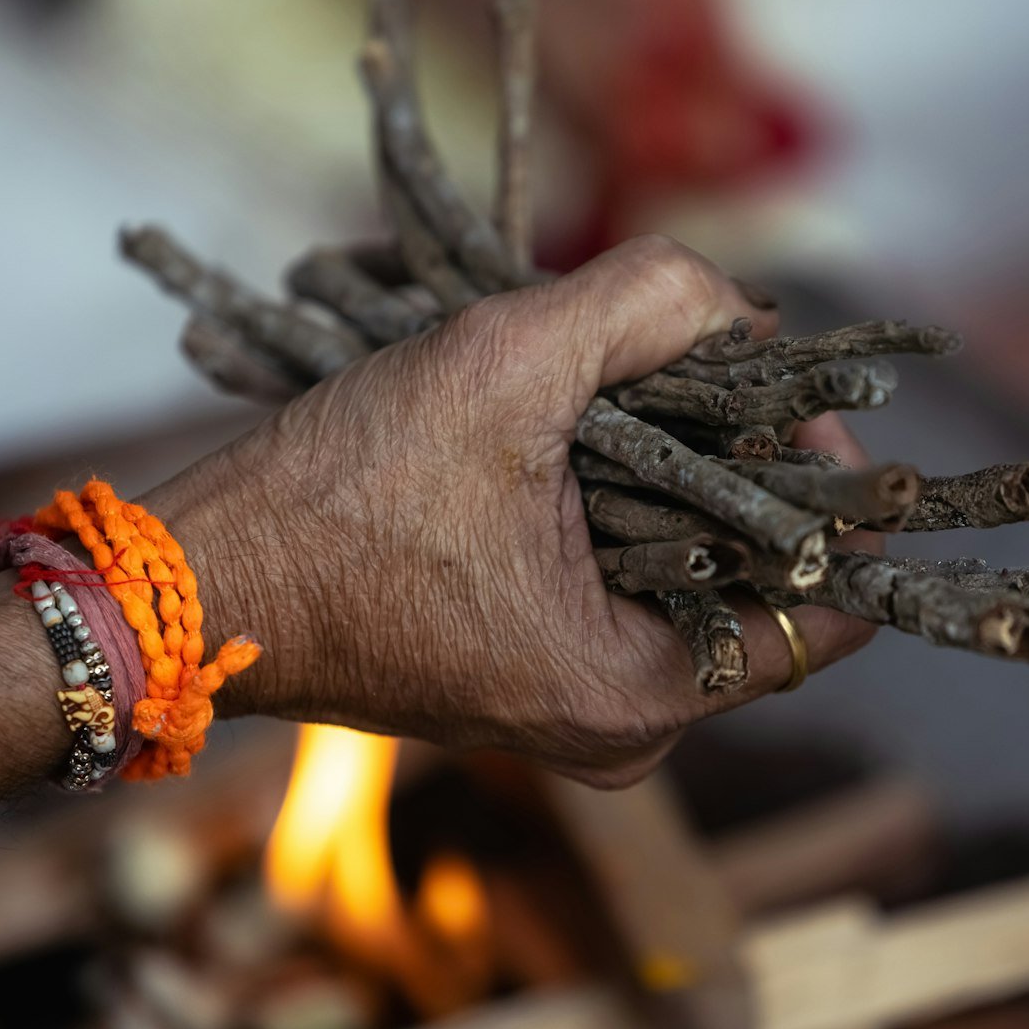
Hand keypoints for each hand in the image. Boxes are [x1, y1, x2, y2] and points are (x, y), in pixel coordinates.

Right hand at [155, 237, 872, 784]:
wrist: (196, 583)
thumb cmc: (334, 499)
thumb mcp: (503, 366)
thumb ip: (651, 304)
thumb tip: (744, 307)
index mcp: (639, 694)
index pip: (829, 610)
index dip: (832, 482)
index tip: (780, 385)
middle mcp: (623, 725)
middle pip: (758, 578)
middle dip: (740, 456)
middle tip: (688, 359)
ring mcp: (574, 701)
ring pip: (688, 565)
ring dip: (673, 464)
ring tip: (618, 381)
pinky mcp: (529, 668)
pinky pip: (623, 576)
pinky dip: (618, 495)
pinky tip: (570, 426)